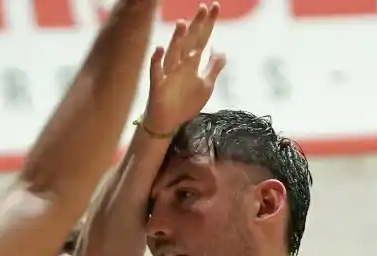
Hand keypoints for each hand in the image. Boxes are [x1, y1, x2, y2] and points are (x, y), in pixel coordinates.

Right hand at [143, 3, 226, 134]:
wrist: (168, 122)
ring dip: (177, 39)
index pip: (202, 38)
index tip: (215, 6)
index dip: (209, 23)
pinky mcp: (158, 85)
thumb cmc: (185, 102)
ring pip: (173, 52)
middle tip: (204, 8)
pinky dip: (156, 60)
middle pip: (190, 41)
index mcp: (192, 62)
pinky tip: (159, 49)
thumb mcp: (206, 84)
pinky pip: (156, 71)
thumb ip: (214, 66)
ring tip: (183, 23)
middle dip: (197, 25)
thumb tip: (220, 48)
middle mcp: (180, 64)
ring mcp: (168, 73)